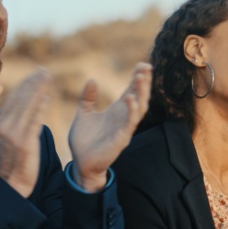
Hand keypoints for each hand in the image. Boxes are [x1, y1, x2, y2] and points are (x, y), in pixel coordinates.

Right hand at [0, 69, 52, 197]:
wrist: (10, 185)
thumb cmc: (11, 163)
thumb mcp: (6, 140)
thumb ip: (12, 124)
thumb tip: (22, 108)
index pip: (13, 100)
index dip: (25, 85)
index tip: (35, 75)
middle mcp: (3, 127)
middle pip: (19, 99)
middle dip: (32, 83)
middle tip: (44, 71)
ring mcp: (12, 134)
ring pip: (26, 106)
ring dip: (37, 89)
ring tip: (47, 77)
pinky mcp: (23, 142)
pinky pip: (33, 120)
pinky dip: (39, 107)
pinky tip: (46, 96)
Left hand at [68, 63, 151, 191]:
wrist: (81, 163)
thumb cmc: (85, 140)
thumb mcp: (84, 114)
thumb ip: (88, 98)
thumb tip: (91, 79)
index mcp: (117, 111)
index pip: (132, 91)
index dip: (138, 79)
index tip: (142, 65)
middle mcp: (124, 118)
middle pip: (140, 97)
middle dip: (144, 83)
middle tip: (145, 67)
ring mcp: (125, 128)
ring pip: (139, 108)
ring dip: (141, 93)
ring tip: (140, 78)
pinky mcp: (122, 138)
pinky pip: (130, 123)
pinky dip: (131, 110)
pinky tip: (130, 98)